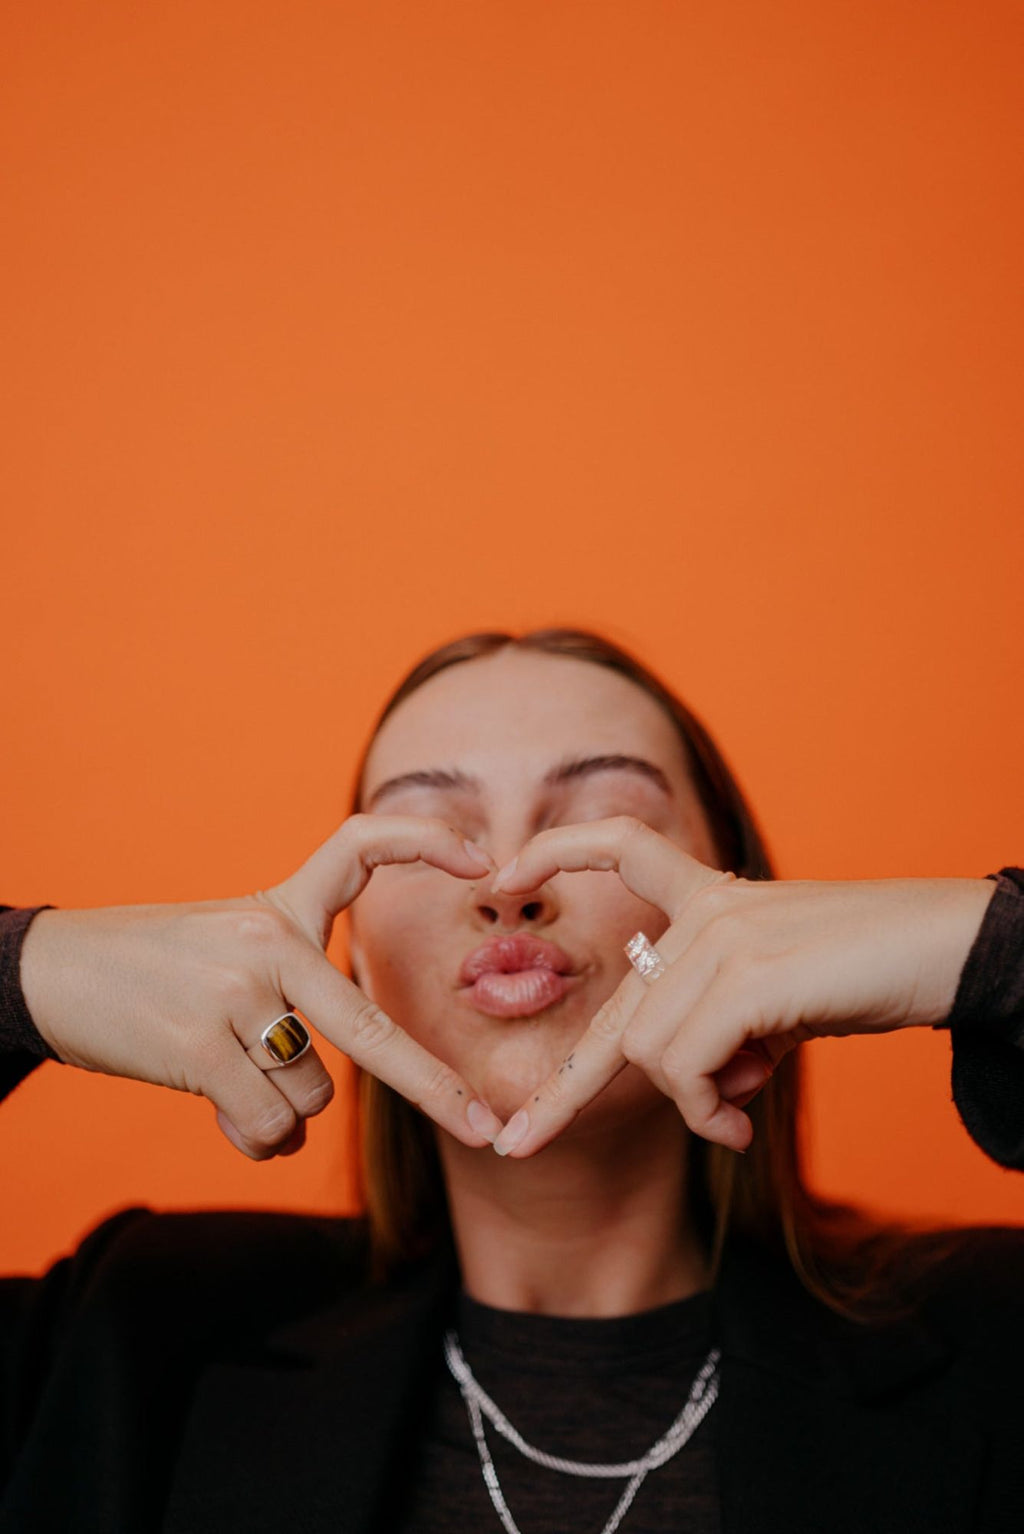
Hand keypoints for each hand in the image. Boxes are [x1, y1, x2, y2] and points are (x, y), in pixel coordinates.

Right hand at [20, 816, 504, 1158]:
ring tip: (235, 1085)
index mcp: (280, 907)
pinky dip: (256, 1137)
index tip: (480, 858)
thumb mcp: (229, 948)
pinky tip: (224, 1110)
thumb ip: (289, 1005)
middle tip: (485, 1130)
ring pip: (311, 1094)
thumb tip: (307, 1121)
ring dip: (283, 1112)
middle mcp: (266, 944)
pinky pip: (267, 1123)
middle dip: (435, 1089)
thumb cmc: (151, 969)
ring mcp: (235, 995)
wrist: (53, 972)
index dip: (422, 842)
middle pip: (372, 1030)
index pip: (359, 846)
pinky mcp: (201, 1047)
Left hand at [489, 818, 995, 1154]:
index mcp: (712, 897)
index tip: (504, 875)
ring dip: (693, 1106)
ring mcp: (721, 937)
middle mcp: (706, 911)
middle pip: (615, 1015)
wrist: (948, 948)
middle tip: (514, 1143)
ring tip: (740, 1116)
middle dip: (559, 1090)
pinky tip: (741, 1119)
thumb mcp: (785, 1003)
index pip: (620, 846)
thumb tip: (707, 1100)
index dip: (557, 852)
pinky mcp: (744, 973)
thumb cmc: (873, 970)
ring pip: (654, 1053)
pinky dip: (708, 1109)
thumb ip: (730, 1033)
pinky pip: (686, 1066)